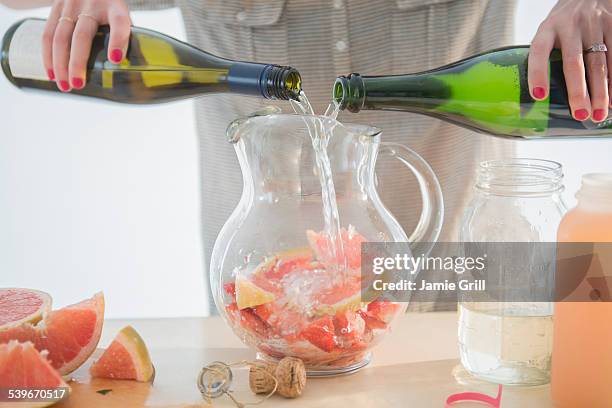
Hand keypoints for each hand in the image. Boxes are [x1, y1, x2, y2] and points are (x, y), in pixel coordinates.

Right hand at [43, 0, 130, 91]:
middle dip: (78, 63)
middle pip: (82, 36)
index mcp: (115, 7)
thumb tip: (132, 71)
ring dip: (60, 64)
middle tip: (79, 84)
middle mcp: (92, 4)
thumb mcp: (122, 16)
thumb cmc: (111, 7)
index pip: (119, 23)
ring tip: (65, 86)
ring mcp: (71, 5)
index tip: (115, 59)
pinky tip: (52, 73)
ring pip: (60, 37)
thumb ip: (126, 39)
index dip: (118, 41)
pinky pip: (47, 34)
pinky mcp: (57, 7)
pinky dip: (48, 56)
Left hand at [528, 0, 611, 121]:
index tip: (539, 96)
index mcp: (547, 28)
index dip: (538, 73)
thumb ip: (547, 56)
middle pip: (574, 62)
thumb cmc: (564, 23)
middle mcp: (570, 25)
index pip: (539, 51)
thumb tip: (542, 97)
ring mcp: (594, 24)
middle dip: (577, 92)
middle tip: (580, 115)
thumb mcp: (549, 32)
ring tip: (600, 114)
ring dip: (601, 91)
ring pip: (599, 62)